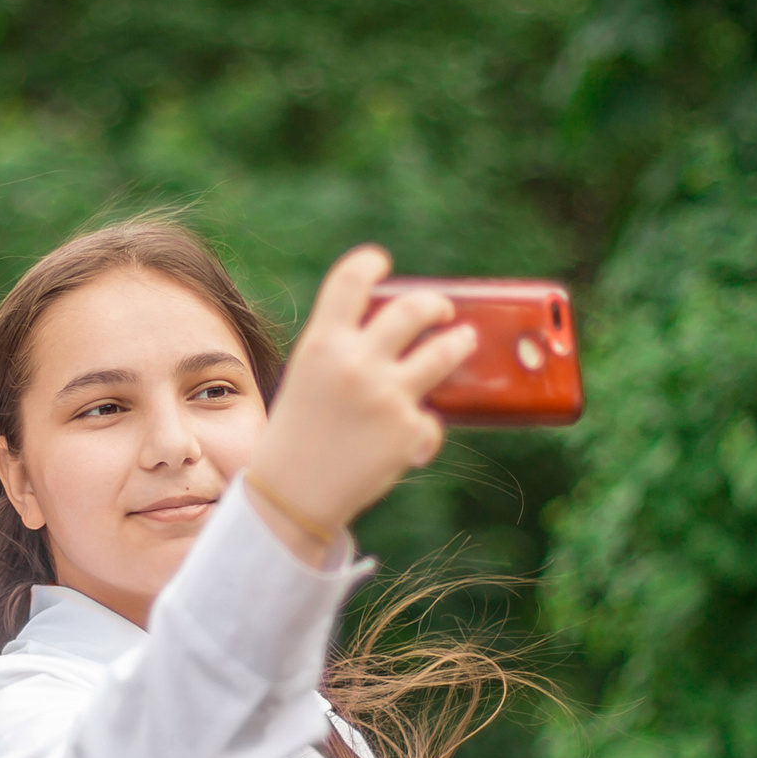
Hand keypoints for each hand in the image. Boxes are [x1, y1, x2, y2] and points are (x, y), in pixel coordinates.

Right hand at [243, 244, 477, 550]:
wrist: (292, 495)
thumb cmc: (298, 436)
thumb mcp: (307, 379)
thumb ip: (342, 352)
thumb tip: (394, 334)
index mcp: (322, 344)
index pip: (350, 280)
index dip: (369, 262)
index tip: (381, 261)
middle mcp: (357, 362)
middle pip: (414, 309)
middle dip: (434, 305)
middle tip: (441, 310)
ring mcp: (388, 394)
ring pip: (445, 351)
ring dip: (459, 343)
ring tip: (464, 341)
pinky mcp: (410, 429)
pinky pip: (431, 418)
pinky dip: (421, 429)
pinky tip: (403, 445)